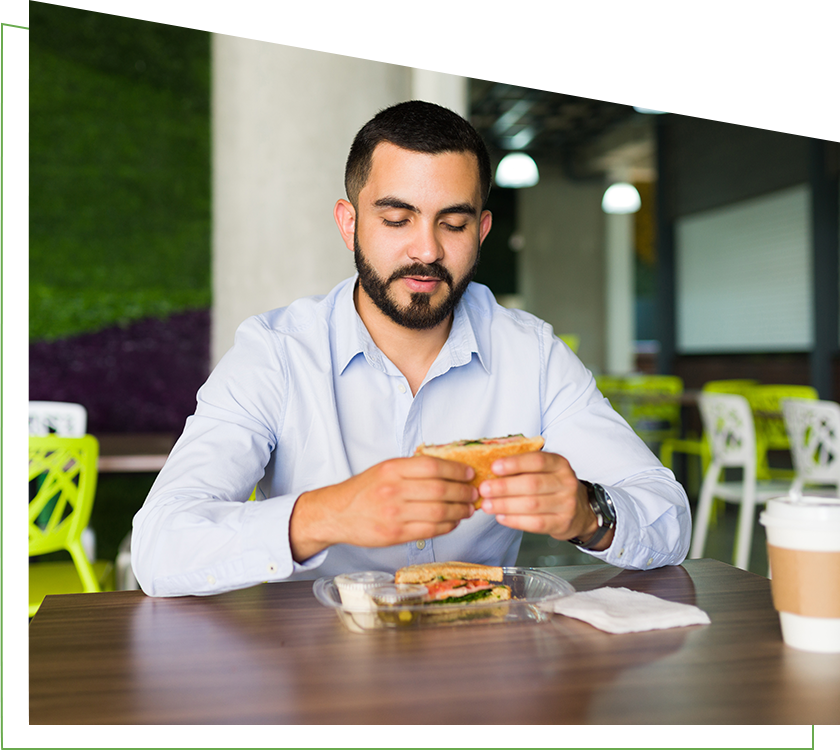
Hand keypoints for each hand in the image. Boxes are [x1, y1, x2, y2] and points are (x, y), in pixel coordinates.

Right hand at [289, 456, 478, 561]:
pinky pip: (430, 531)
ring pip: (439, 512)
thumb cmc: (363, 490)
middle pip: (441, 490)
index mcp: (392, 469)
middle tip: (474, 492)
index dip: (457, 470)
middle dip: (464, 492)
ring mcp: (394, 514)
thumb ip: (412, 469)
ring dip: (460, 511)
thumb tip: (449, 470)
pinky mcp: (395, 534)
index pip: (434, 466)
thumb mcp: (384, 469)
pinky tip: (453, 522)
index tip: (469, 473)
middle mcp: (393, 490)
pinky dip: (448, 526)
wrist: (336, 513)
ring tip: (468, 509)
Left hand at [478, 451, 612, 550]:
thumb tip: (490, 470)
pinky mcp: (562, 523)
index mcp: (559, 464)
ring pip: (532, 504)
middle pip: (532, 484)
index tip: (494, 467)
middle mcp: (566, 482)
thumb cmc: (553, 486)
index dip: (514, 464)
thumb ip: (523, 468)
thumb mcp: (545, 471)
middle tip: (484, 489)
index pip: (537, 460)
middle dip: (504, 487)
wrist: (579, 511)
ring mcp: (567, 504)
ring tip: (487, 505)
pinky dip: (515, 521)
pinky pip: (536, 523)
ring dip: (505, 505)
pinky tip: (501, 517)